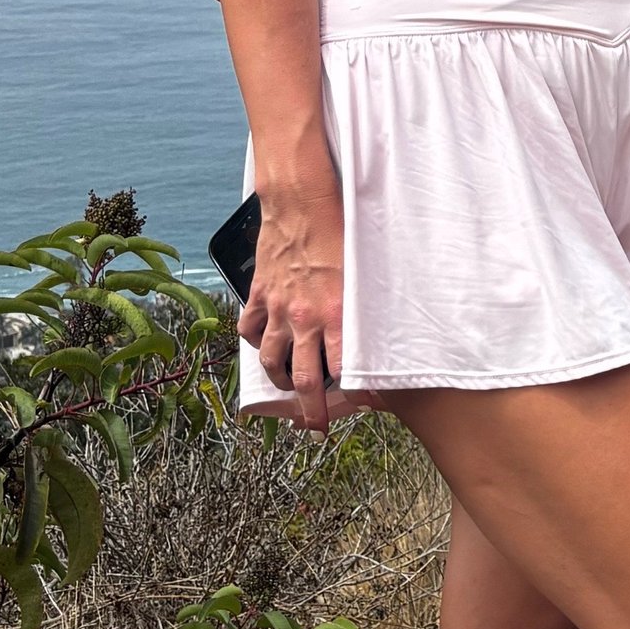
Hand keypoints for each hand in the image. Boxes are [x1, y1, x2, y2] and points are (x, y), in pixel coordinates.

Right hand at [239, 188, 346, 433]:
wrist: (302, 201)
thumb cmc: (341, 230)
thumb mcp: (363, 273)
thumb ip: (365, 308)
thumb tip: (380, 335)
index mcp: (335, 314)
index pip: (343, 370)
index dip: (355, 394)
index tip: (366, 405)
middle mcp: (303, 318)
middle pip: (303, 379)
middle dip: (310, 410)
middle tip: (316, 426)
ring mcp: (276, 308)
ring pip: (270, 361)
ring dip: (280, 380)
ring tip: (289, 388)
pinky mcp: (258, 294)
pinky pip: (249, 329)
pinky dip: (254, 342)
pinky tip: (264, 344)